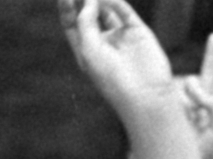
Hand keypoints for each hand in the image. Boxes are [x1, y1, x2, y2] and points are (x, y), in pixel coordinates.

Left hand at [59, 0, 176, 117]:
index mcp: (86, 52)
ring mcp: (121, 37)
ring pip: (106, 10)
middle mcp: (103, 43)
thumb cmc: (112, 78)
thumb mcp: (89, 49)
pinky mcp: (138, 32)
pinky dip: (115, 2)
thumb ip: (86, 20)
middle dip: (83, 1)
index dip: (67, 9)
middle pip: (88, 14)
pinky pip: (124, 11)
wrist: (145, 94)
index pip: (72, 25)